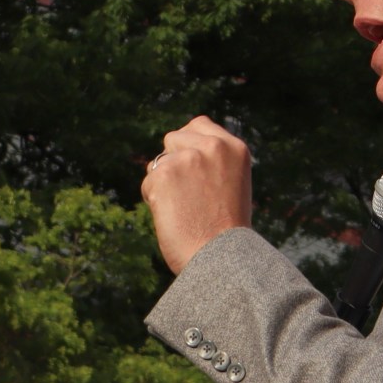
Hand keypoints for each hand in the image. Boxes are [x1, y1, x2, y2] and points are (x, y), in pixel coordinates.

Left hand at [141, 115, 252, 273]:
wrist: (221, 258)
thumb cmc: (226, 232)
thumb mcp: (231, 184)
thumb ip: (212, 162)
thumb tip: (179, 153)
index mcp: (234, 148)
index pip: (199, 124)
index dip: (189, 143)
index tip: (189, 163)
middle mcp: (212, 146)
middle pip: (173, 138)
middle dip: (173, 161)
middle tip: (187, 194)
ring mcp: (187, 158)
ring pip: (158, 162)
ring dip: (163, 183)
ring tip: (184, 209)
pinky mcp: (164, 174)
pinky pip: (148, 183)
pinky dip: (155, 201)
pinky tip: (174, 216)